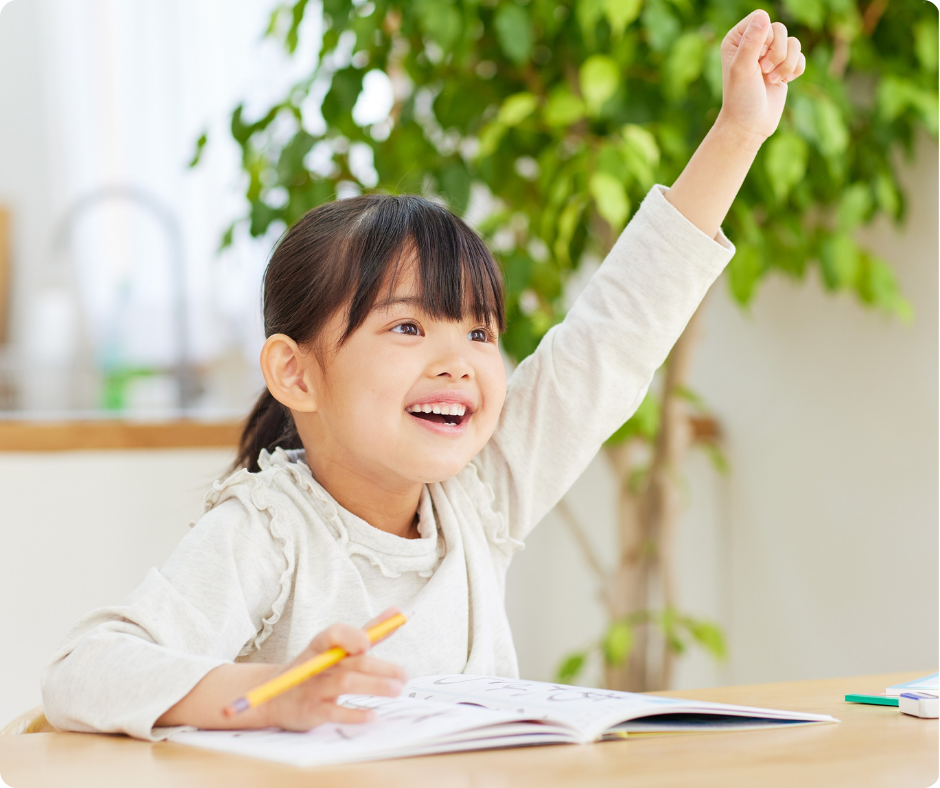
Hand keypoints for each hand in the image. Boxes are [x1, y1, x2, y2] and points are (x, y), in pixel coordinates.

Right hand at [259, 608, 407, 730]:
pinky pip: (333, 712)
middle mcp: (317, 664)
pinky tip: (372, 714)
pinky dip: (354, 713)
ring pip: (344, 683)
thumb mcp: (337, 647)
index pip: (334, 633)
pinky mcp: (311, 712)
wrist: (275, 696)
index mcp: (322, 645)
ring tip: (397, 690)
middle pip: (350, 662)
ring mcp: (313, 688)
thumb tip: (399, 612)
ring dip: (373, 686)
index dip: (351, 636)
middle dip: (380, 668)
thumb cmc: (316, 667)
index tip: (368, 643)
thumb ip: (369, 631)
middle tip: (404, 675)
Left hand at [717, 10, 805, 146]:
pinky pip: (801, 57)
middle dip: (777, 52)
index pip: (761, 18)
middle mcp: (753, 44)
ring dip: (786, 64)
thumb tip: (763, 15)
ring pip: (793, 42)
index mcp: (736, 39)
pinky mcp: (783, 67)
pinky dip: (795, 70)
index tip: (756, 58)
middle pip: (780, 28)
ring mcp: (769, 56)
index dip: (765, 36)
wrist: (749, 126)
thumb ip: (751, 42)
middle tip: (763, 71)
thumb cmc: (740, 98)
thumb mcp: (743, 69)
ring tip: (772, 80)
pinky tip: (783, 82)